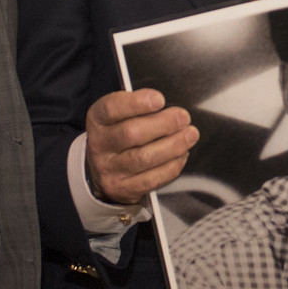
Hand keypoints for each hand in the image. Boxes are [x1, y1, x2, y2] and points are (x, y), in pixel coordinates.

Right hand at [85, 89, 196, 205]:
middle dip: (164, 124)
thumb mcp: (120, 115)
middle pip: (131, 134)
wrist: (103, 170)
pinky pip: (152, 179)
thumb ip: (140, 108)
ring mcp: (110, 169)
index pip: (111, 108)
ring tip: (190, 135)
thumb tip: (170, 109)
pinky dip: (172, 165)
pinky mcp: (123, 188)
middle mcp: (100, 145)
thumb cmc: (119, 135)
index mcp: (98, 120)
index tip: (159, 99)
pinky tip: (182, 154)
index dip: (137, 103)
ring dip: (173, 145)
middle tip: (183, 118)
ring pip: (145, 158)